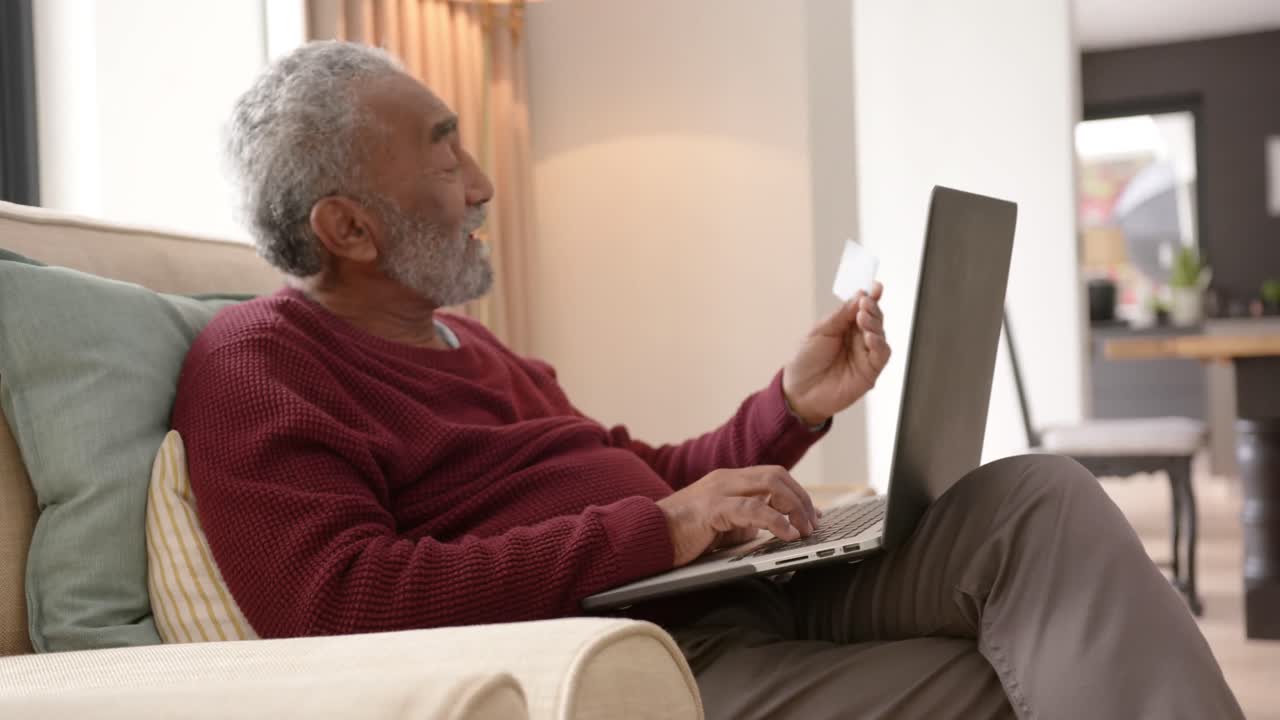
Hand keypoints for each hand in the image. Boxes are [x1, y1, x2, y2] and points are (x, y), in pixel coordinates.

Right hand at [656, 466, 819, 566]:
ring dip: (795, 508)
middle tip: (813, 524)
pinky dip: (776, 520)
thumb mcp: (722, 524)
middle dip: (801, 499)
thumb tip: (775, 526)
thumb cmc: (682, 534)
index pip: (773, 476)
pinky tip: (787, 534)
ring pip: (771, 484)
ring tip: (804, 530)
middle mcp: (726, 479)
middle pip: (777, 475)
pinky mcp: (712, 508)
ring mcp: (719, 490)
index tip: (813, 515)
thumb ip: (745, 519)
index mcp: (728, 480)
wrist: (648, 536)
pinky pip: (753, 509)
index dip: (798, 494)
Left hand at [782, 282, 890, 425]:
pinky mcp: (870, 372)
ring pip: (881, 334)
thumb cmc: (806, 361)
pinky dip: (879, 344)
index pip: (863, 308)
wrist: (799, 391)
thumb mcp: (820, 331)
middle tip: (864, 304)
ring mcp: (865, 355)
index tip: (876, 287)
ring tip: (863, 319)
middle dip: (872, 309)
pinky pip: (882, 355)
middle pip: (875, 319)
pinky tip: (870, 337)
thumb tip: (860, 296)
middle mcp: (858, 339)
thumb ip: (841, 315)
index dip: (871, 297)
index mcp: (846, 327)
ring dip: (875, 324)